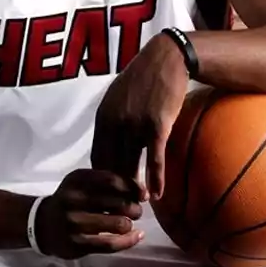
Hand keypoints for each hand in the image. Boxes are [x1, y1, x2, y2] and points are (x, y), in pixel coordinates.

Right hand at [35, 169, 145, 258]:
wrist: (41, 224)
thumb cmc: (70, 200)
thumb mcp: (82, 182)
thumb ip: (108, 182)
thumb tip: (142, 192)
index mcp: (77, 179)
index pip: (114, 180)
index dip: (133, 188)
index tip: (143, 195)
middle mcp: (74, 199)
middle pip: (119, 202)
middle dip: (134, 208)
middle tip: (135, 211)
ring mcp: (75, 223)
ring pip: (118, 224)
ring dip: (130, 224)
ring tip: (129, 224)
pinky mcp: (77, 243)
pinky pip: (110, 244)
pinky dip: (129, 241)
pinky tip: (136, 236)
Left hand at [90, 32, 188, 198]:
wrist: (167, 58)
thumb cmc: (144, 78)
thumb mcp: (119, 97)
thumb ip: (113, 121)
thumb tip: (111, 144)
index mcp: (103, 117)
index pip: (98, 157)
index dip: (100, 179)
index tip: (106, 194)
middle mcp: (115, 122)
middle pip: (111, 165)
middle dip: (114, 189)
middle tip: (118, 207)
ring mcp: (135, 124)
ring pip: (132, 165)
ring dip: (134, 189)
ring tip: (136, 206)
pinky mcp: (157, 125)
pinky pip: (154, 158)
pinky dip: (155, 179)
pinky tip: (157, 195)